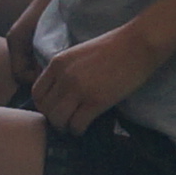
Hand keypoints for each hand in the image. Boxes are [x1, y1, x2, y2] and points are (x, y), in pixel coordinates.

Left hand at [28, 21, 166, 132]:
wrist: (138, 44)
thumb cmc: (114, 46)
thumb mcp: (80, 53)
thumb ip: (67, 70)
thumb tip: (61, 91)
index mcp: (58, 63)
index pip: (37, 93)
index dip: (44, 105)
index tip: (55, 109)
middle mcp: (64, 76)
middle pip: (45, 109)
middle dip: (54, 118)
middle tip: (66, 121)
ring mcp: (79, 89)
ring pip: (57, 120)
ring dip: (65, 127)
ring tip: (74, 126)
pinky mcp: (95, 101)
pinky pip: (77, 124)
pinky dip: (78, 130)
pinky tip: (85, 127)